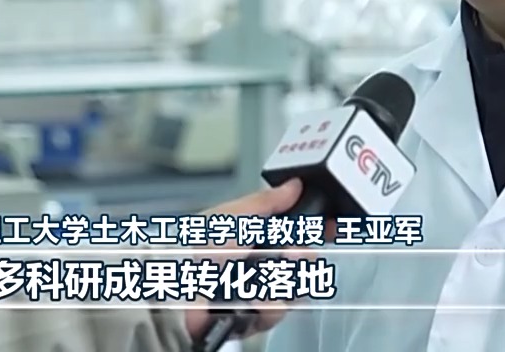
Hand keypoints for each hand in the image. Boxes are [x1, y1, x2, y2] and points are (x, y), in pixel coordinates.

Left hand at [182, 179, 305, 338]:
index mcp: (253, 236)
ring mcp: (257, 292)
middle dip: (300, 256)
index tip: (330, 223)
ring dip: (283, 280)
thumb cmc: (192, 251)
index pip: (295, 230)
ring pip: (294, 287)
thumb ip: (265, 202)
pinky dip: (268, 304)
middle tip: (290, 252)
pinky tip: (254, 297)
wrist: (174, 289)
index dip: (315, 227)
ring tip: (265, 275)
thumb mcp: (232, 217)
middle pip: (302, 260)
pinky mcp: (253, 319)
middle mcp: (258, 264)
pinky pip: (277, 311)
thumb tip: (293, 186)